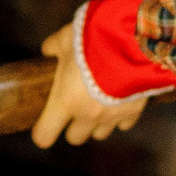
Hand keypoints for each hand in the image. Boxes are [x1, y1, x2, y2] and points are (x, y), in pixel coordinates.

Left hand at [32, 21, 150, 147]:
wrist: (133, 42)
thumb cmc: (93, 41)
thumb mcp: (66, 38)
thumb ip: (53, 46)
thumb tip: (48, 50)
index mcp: (65, 101)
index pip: (45, 135)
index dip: (42, 132)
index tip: (43, 123)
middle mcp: (87, 115)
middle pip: (74, 138)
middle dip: (72, 125)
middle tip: (74, 107)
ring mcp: (111, 116)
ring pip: (99, 134)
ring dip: (96, 123)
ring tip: (97, 104)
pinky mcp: (133, 112)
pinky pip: (123, 124)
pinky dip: (120, 116)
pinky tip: (119, 100)